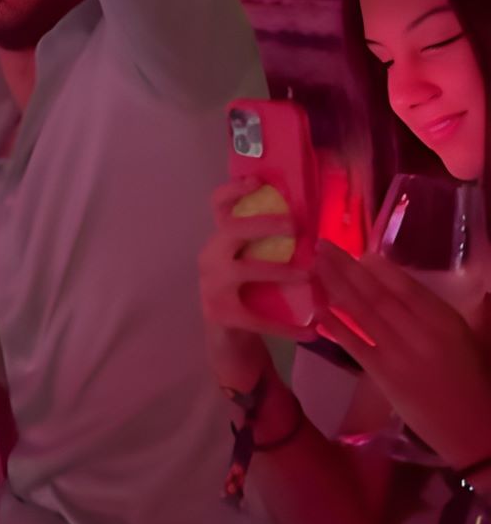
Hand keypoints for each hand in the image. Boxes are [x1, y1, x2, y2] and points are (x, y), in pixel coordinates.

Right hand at [198, 179, 315, 389]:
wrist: (229, 343)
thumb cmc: (249, 295)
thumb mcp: (255, 264)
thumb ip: (271, 245)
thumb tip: (311, 224)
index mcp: (221, 240)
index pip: (219, 206)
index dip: (234, 190)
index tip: (257, 181)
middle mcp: (211, 258)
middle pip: (231, 230)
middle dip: (262, 224)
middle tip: (294, 226)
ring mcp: (212, 287)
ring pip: (244, 270)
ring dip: (279, 270)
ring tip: (309, 275)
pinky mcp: (221, 315)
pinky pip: (257, 319)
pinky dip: (286, 326)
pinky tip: (310, 333)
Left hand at [314, 242, 490, 468]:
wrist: (474, 430)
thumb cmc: (475, 380)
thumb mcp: (469, 336)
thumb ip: (447, 308)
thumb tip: (421, 282)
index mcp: (444, 321)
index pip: (406, 288)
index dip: (380, 269)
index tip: (358, 251)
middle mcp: (419, 333)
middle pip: (376, 294)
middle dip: (346, 267)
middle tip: (323, 246)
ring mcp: (398, 355)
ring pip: (362, 313)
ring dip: (335, 287)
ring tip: (315, 266)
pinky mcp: (383, 377)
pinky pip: (355, 345)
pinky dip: (336, 325)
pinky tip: (318, 308)